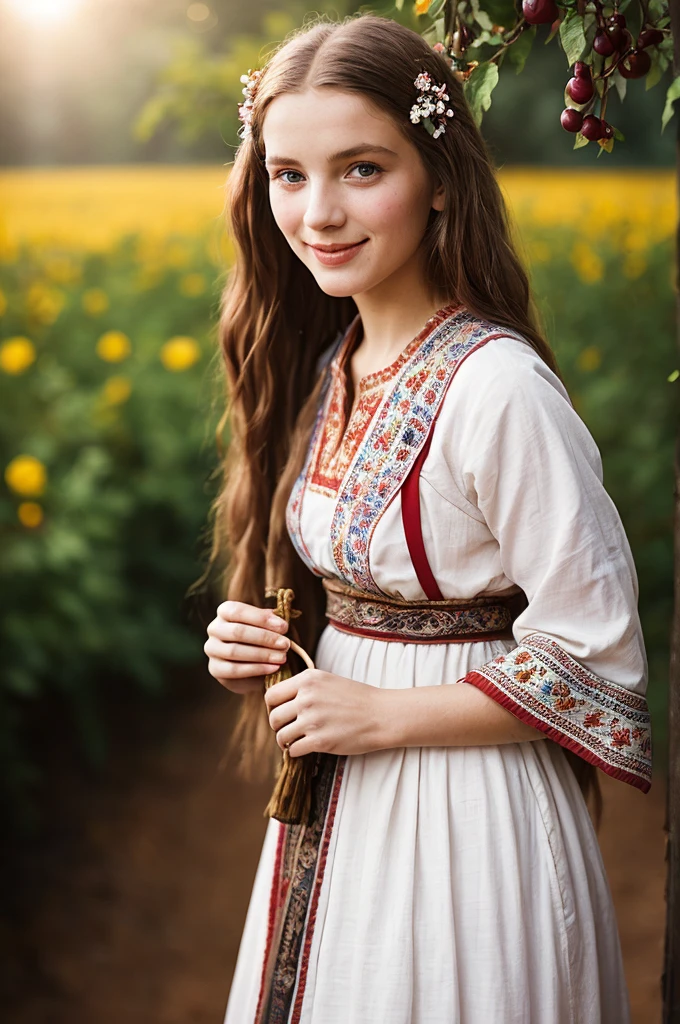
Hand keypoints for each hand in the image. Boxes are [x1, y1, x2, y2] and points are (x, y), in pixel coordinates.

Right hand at [204, 600, 290, 693]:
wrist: (251, 667)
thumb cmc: (259, 639)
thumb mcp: (265, 626)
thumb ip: (270, 621)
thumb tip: (280, 620)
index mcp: (225, 611)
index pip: (238, 611)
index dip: (261, 619)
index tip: (284, 627)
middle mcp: (214, 628)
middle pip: (237, 631)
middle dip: (265, 638)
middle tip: (286, 644)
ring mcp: (212, 649)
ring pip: (235, 651)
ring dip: (262, 654)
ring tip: (282, 657)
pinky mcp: (215, 669)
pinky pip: (234, 670)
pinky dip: (256, 669)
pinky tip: (273, 668)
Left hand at [264, 668, 384, 757]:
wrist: (381, 715)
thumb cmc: (356, 698)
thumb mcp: (327, 680)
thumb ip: (304, 687)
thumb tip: (278, 701)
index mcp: (308, 680)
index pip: (271, 695)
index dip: (273, 707)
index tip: (282, 713)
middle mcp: (307, 697)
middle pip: (274, 717)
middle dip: (278, 726)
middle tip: (288, 730)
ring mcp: (312, 720)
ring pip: (281, 736)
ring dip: (286, 741)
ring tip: (296, 740)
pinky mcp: (319, 741)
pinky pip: (293, 750)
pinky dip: (295, 752)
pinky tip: (305, 748)